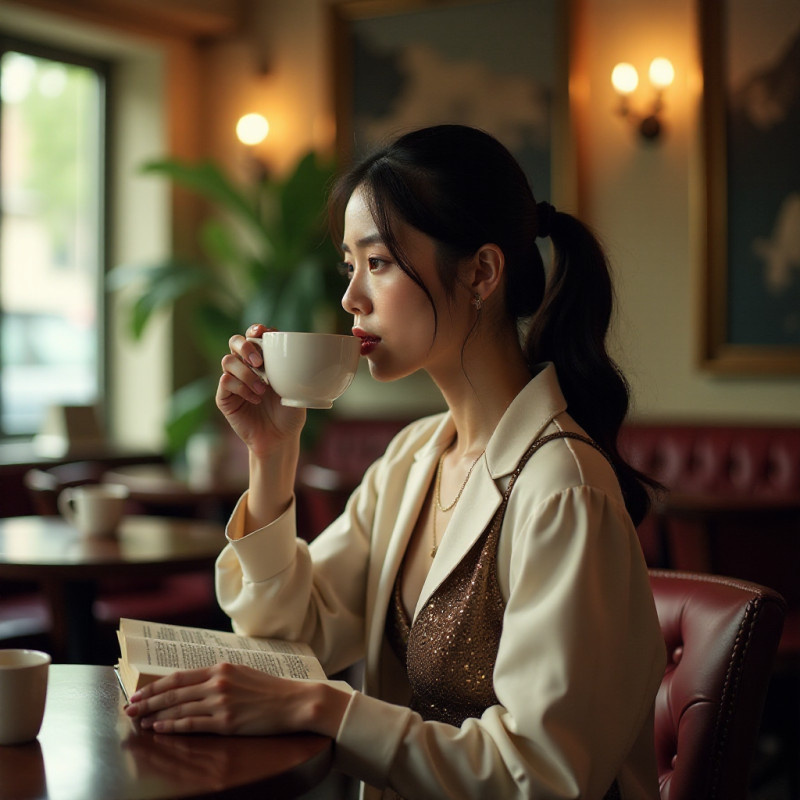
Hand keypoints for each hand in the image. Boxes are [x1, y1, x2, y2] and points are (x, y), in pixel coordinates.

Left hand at [124, 663, 309, 735]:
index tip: (139, 692)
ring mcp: (221, 703)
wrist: (293, 702)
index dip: (155, 685)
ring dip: (155, 715)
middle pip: (173, 692)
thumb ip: (217, 676)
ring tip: (139, 720)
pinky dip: (172, 727)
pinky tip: (159, 729)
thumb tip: (193, 684)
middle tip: (129, 707)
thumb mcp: (241, 672)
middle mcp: (217, 683)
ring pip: (178, 709)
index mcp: (220, 668)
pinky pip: (192, 725)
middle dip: (148, 701)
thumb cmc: (269, 688)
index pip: (178, 676)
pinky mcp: (226, 723)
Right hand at [216, 323, 304, 456]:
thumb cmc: (290, 413)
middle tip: (260, 362)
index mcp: (264, 360)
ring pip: (227, 360)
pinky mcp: (224, 397)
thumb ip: (291, 369)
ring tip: (262, 390)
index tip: (263, 331)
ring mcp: (233, 381)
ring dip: (246, 373)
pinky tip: (255, 399)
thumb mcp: (296, 388)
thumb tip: (297, 350)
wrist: (280, 438)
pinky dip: (241, 388)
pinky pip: (225, 381)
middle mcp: (246, 366)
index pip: (255, 336)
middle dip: (245, 346)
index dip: (256, 329)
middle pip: (235, 341)